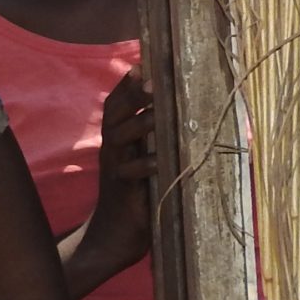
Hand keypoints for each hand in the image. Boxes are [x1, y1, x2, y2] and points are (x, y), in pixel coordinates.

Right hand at [74, 69, 155, 279]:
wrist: (112, 239)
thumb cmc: (137, 200)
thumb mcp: (146, 164)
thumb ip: (157, 141)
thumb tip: (187, 115)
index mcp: (118, 142)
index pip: (117, 104)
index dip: (127, 83)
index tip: (144, 59)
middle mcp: (113, 151)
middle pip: (115, 114)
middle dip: (132, 94)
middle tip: (152, 78)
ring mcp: (115, 170)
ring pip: (120, 137)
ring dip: (141, 123)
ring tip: (161, 112)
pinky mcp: (123, 191)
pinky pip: (132, 172)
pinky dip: (147, 164)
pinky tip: (161, 160)